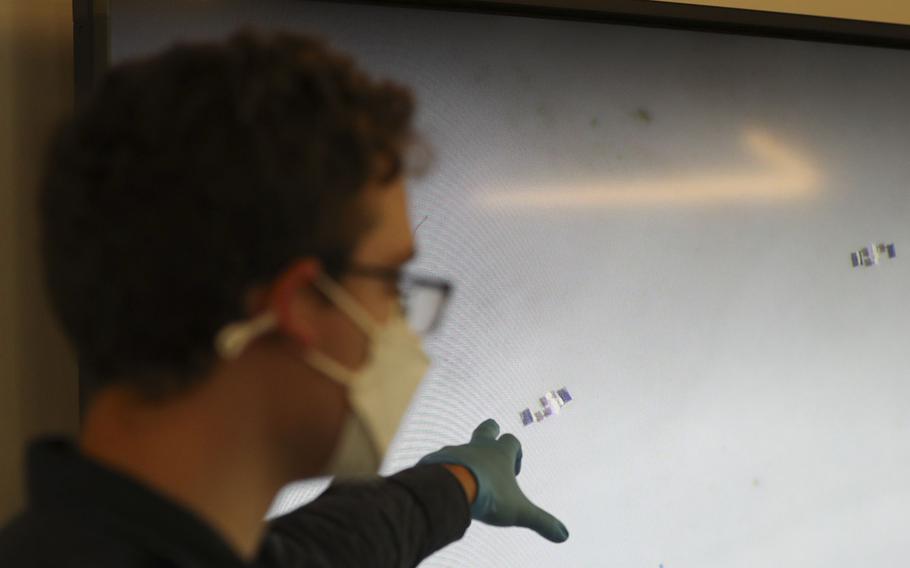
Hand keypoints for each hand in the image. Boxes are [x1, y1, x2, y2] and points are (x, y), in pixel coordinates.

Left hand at [419, 419, 568, 542]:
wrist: (450, 488)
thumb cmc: (489, 495)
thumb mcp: (518, 511)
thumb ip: (541, 522)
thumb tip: (565, 535)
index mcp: (499, 454)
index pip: (511, 441)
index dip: (515, 452)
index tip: (513, 472)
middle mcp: (478, 447)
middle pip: (486, 428)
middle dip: (491, 431)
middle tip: (492, 442)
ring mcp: (455, 451)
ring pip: (462, 446)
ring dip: (466, 458)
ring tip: (467, 477)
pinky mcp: (436, 460)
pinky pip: (440, 459)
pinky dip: (445, 468)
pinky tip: (446, 483)